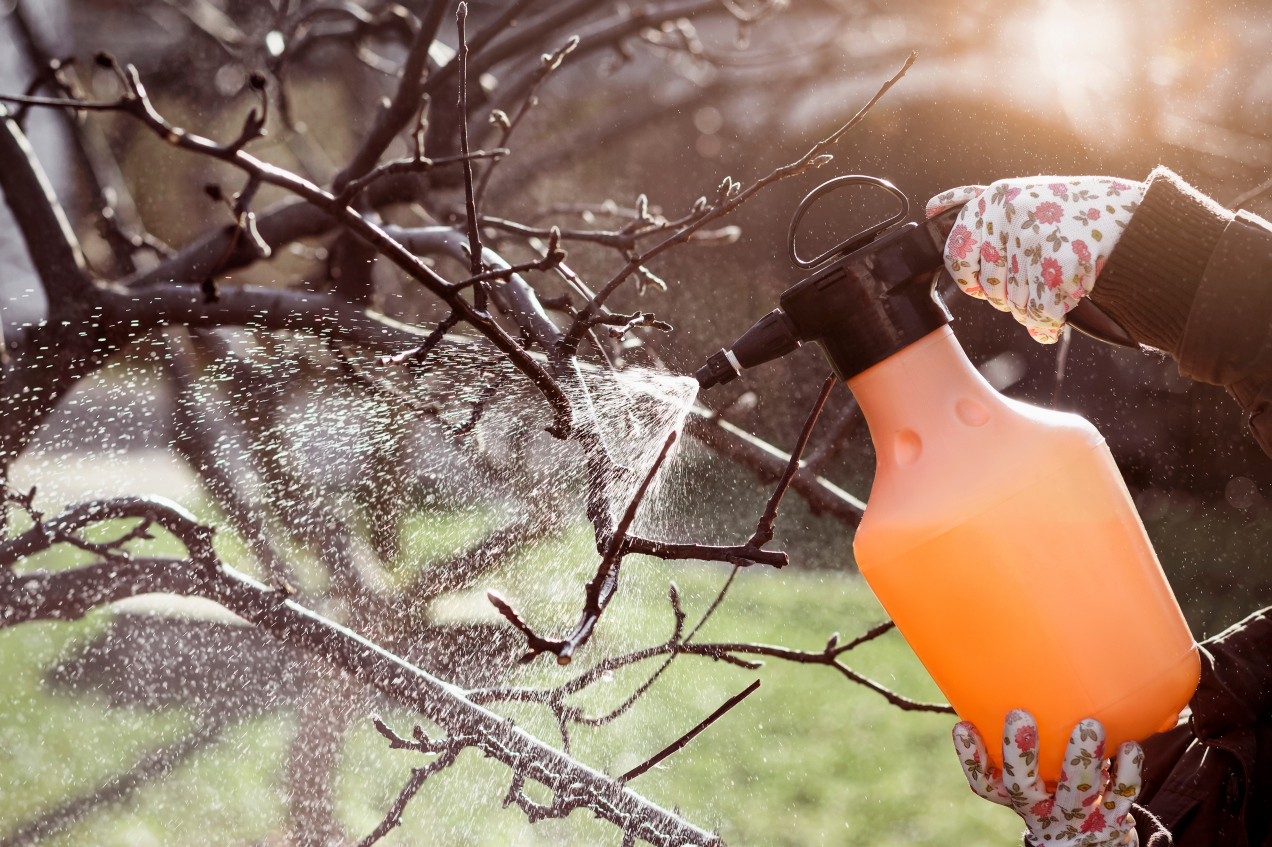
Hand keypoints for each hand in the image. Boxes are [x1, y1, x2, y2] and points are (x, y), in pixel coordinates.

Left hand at [926, 177, 1143, 342]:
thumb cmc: (1082, 216)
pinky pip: (1038, 318)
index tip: (995, 273)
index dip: (973, 275)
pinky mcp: (1059, 272)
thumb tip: (932, 211)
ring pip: (1014, 306)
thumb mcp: (1028, 196)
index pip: (956, 254)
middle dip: (1011, 293)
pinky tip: (1065, 308)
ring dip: (1035, 308)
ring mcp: (1034, 243)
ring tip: (1061, 282)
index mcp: (996, 198)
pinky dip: (1050, 324)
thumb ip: (982, 206)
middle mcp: (1009, 217)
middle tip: (1041, 274)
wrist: (1149, 227)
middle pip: (987, 287)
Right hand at [953, 709, 1142, 845]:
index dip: (970, 758)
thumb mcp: (1035, 780)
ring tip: (1089, 725)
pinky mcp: (1110, 821)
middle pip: (1021, 786)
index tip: (962, 725)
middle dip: (1019, 753)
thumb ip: (1028, 748)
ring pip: (1075, 791)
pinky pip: (1121, 796)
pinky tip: (1129, 746)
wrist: (1089, 844)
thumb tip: (1015, 679)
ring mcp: (1075, 818)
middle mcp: (1039, 810)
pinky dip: (1127, 772)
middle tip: (1019, 715)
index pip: (984, 783)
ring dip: (1081, 758)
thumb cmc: (1055, 794)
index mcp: (1015, 797)